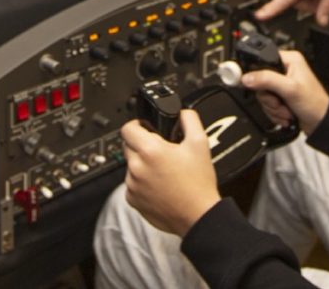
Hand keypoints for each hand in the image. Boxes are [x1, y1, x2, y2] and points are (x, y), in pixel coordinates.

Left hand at [121, 111, 220, 236]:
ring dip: (142, 164)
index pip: (128, 128)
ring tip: (164, 171)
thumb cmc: (198, 183)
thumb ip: (189, 120)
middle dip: (142, 144)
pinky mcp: (132, 200)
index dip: (138, 125)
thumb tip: (182, 113)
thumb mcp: (200, 143)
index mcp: (150, 151)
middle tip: (161, 150)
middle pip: (128, 146)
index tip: (146, 128)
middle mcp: (137, 167)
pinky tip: (160, 184)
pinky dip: (142, 182)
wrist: (197, 214)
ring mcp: (132, 185)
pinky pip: (132, 183)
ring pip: (131, 165)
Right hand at [241, 50, 328, 134]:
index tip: (248, 82)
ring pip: (263, 95)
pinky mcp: (281, 97)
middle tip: (279, 102)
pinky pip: (267, 104)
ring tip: (286, 110)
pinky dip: (275, 112)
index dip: (256, 73)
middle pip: (260, 81)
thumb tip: (247, 77)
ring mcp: (282, 85)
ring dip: (273, 107)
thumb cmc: (315, 103)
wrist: (321, 124)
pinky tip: (286, 114)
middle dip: (269, 98)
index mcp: (289, 60)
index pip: (263, 60)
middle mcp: (285, 70)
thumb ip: (267, 80)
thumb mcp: (290, 89)